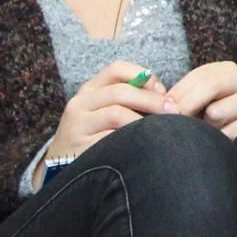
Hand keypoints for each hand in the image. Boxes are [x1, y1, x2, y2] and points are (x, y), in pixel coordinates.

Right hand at [37, 61, 167, 186]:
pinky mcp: (79, 148)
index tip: (164, 91)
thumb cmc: (96, 136)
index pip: (117, 69)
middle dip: (153, 101)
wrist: (61, 167)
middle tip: (175, 111)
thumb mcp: (106, 112)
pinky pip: (112, 140)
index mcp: (89, 90)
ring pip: (117, 114)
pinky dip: (133, 141)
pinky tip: (145, 147)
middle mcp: (79, 104)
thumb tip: (168, 99)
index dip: (145, 76)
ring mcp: (77, 126)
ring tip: (161, 131)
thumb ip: (131, 100)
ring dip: (145, 122)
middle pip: (121, 92)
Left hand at [166, 61, 236, 137]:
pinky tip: (221, 141)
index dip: (178, 91)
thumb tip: (163, 105)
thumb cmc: (218, 121)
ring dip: (205, 125)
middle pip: (210, 85)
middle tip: (172, 121)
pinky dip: (218, 139)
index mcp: (228, 71)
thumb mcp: (202, 103)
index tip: (162, 107)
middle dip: (186, 105)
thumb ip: (185, 98)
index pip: (200, 74)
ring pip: (216, 111)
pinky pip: (227, 132)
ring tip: (208, 131)